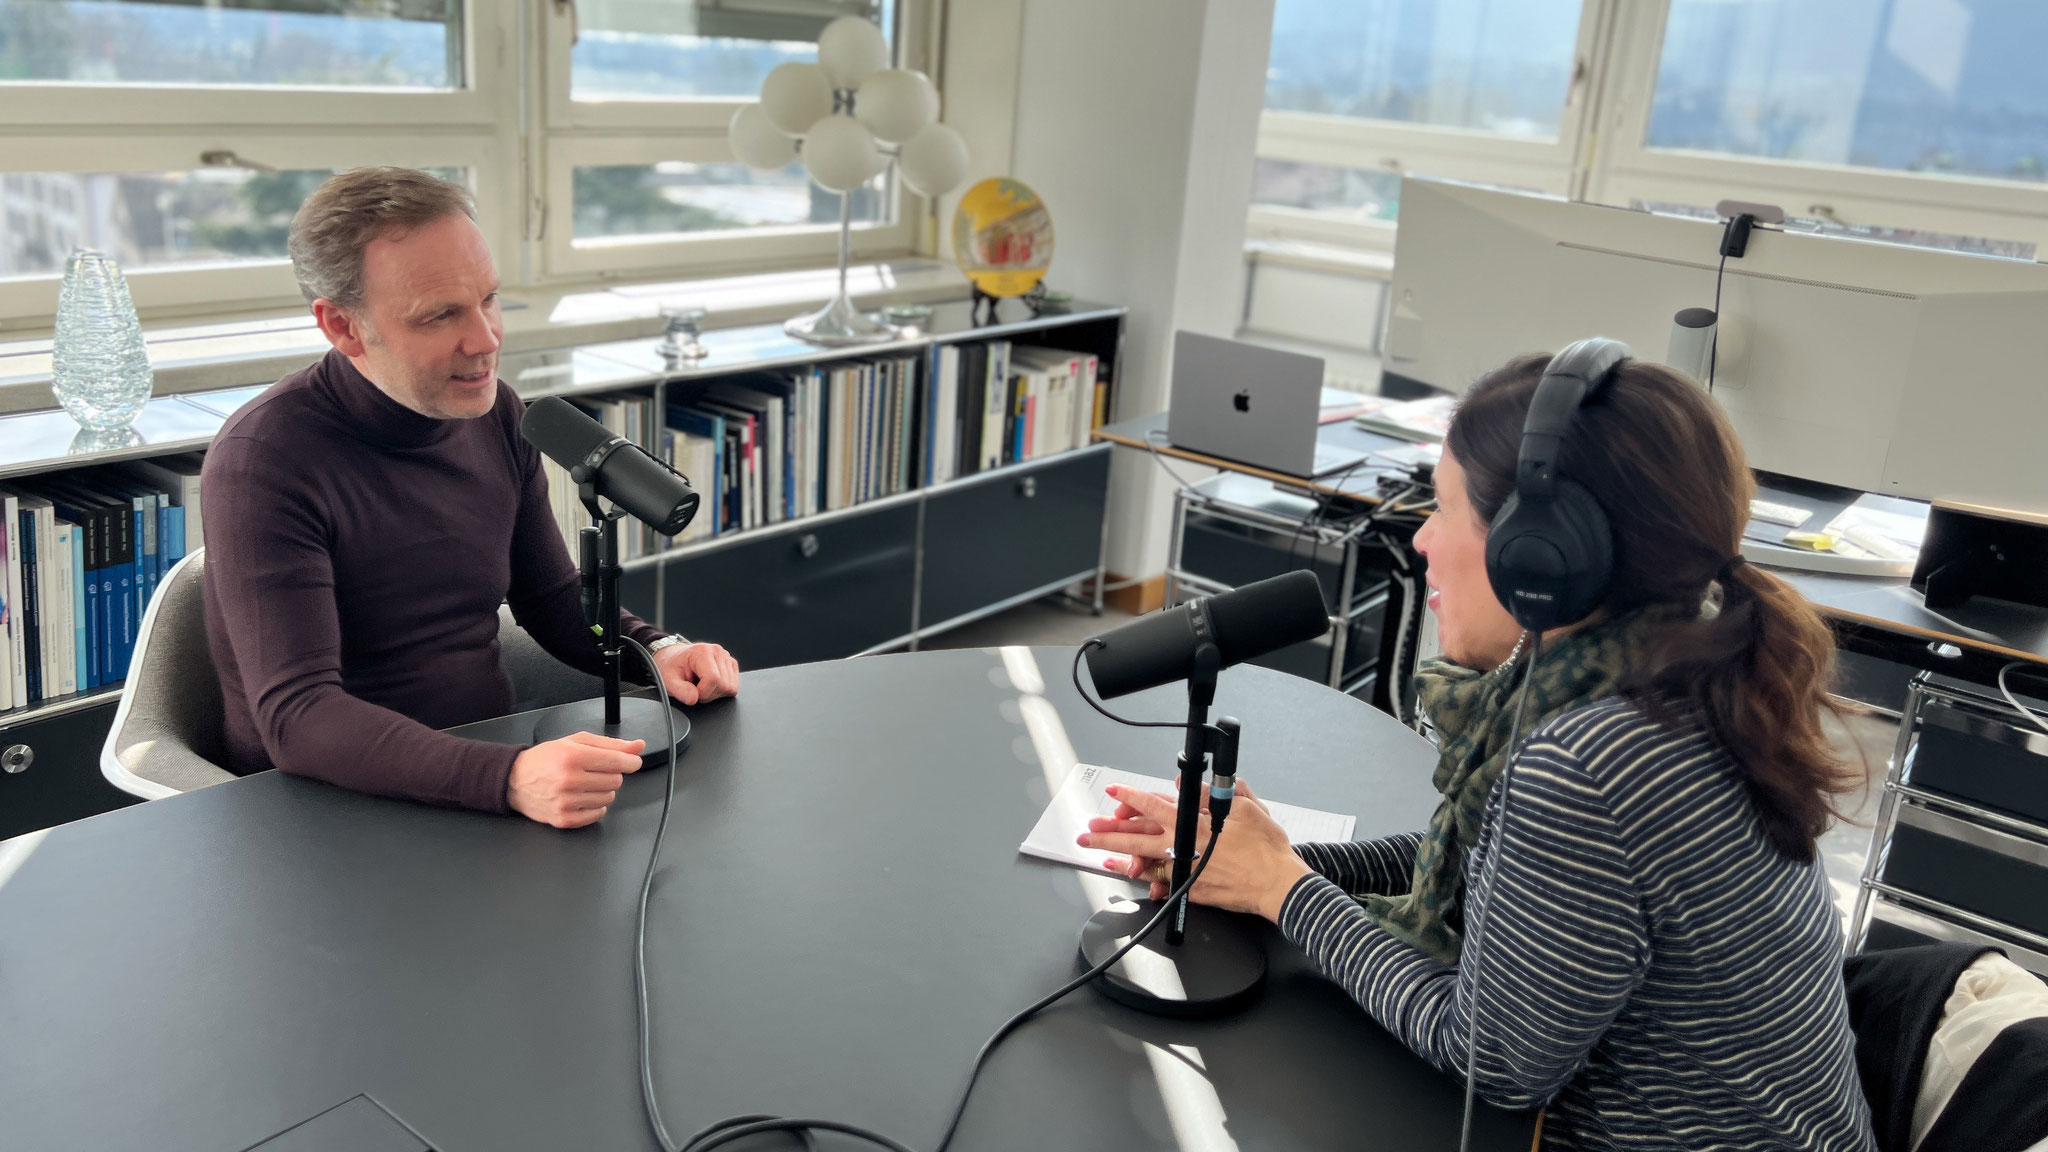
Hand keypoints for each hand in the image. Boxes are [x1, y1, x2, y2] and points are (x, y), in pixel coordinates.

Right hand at [507, 731, 645, 827]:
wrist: (515, 780)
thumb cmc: (546, 759)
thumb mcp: (576, 742)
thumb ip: (610, 744)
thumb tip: (638, 746)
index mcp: (572, 756)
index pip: (617, 762)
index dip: (630, 762)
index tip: (632, 762)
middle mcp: (569, 780)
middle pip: (615, 781)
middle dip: (610, 774)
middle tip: (593, 771)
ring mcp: (566, 802)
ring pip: (609, 798)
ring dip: (603, 791)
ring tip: (584, 784)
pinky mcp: (564, 819)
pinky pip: (598, 814)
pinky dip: (595, 806)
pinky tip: (582, 797)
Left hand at [652, 641, 739, 705]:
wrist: (674, 658)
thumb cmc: (671, 666)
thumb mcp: (668, 680)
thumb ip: (680, 690)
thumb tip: (693, 699)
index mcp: (702, 652)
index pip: (713, 679)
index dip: (703, 693)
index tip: (692, 692)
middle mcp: (717, 652)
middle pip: (724, 685)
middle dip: (709, 694)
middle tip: (695, 689)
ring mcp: (726, 657)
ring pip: (731, 687)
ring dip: (716, 693)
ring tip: (702, 685)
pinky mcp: (731, 664)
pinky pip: (734, 686)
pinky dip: (722, 690)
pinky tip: (710, 684)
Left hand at [1078, 780, 1310, 922]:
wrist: (1277, 884)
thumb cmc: (1266, 847)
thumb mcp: (1244, 807)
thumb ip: (1212, 793)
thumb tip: (1184, 784)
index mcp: (1194, 824)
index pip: (1153, 806)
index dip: (1130, 797)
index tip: (1113, 792)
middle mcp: (1184, 848)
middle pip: (1137, 838)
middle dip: (1109, 833)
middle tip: (1088, 831)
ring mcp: (1186, 872)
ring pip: (1144, 863)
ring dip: (1120, 858)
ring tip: (1100, 855)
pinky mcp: (1192, 891)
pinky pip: (1162, 884)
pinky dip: (1146, 880)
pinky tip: (1132, 877)